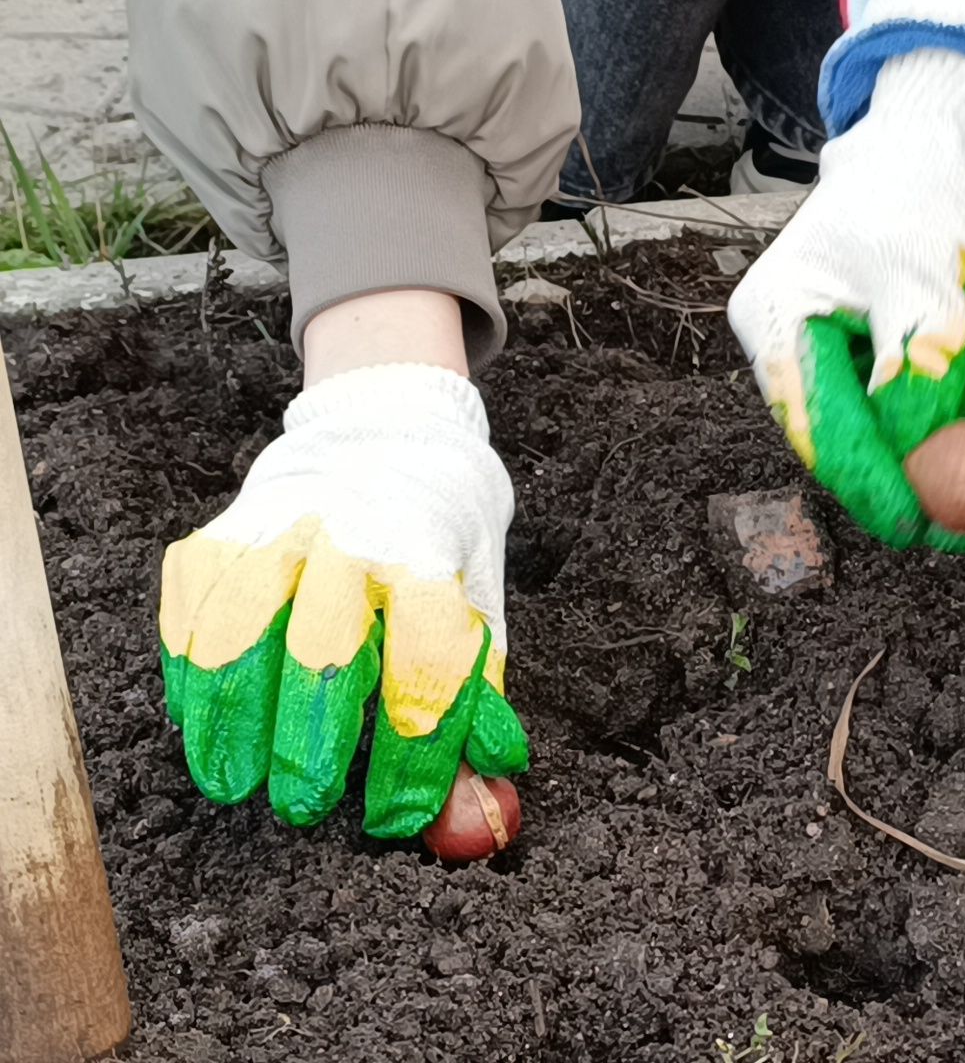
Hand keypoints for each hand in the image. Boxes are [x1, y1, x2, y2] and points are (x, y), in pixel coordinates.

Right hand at [158, 363, 526, 836]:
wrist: (386, 437)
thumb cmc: (438, 546)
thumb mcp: (478, 613)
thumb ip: (475, 712)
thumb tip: (482, 813)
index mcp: (432, 562)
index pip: (426, 670)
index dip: (413, 756)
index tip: (397, 820)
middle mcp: (353, 541)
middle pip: (325, 651)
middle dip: (310, 742)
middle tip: (304, 807)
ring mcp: (277, 532)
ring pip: (238, 633)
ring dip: (231, 719)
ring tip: (235, 784)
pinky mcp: (218, 535)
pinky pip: (190, 614)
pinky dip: (191, 678)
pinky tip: (201, 727)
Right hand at [727, 49, 964, 551]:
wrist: (962, 137)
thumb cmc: (924, 190)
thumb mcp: (922, 282)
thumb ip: (916, 366)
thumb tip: (915, 454)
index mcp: (775, 321)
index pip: (817, 426)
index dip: (869, 482)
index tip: (918, 527)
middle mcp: (804, 346)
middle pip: (861, 438)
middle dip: (928, 462)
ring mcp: (856, 352)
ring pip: (911, 423)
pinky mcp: (904, 353)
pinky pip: (943, 398)